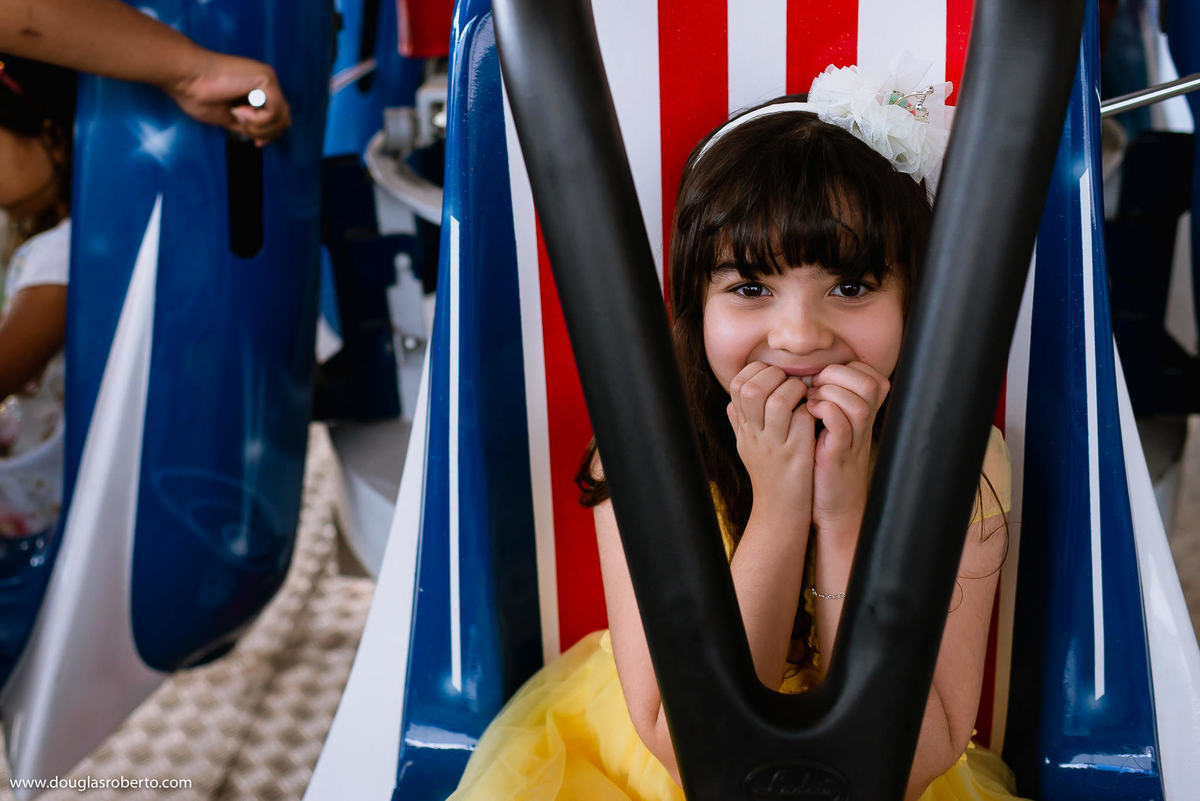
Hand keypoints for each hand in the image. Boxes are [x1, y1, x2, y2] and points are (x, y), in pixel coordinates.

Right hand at [166, 50, 291, 145]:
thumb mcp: (229, 118)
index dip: (271, 134)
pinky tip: (238, 110)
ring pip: (282, 118)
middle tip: (245, 128)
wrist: (186, 77)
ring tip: (238, 117)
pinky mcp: (266, 79)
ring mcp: (268, 79)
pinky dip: (257, 120)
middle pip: (285, 119)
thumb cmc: (198, 94)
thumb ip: (248, 125)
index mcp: (257, 90)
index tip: (257, 143)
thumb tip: (264, 137)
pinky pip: (274, 112)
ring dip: (259, 127)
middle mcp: (266, 83)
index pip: (279, 117)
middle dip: (267, 133)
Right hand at [726, 362, 815, 528]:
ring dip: (796, 391)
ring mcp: (776, 444)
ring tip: (805, 399)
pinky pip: (803, 419)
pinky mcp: (797, 454)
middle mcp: (755, 434)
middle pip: (753, 389)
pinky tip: (816, 416)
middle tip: (792, 385)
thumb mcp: (746, 449)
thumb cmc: (768, 476)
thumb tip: (731, 402)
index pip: (739, 385)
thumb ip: (739, 423)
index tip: (775, 379)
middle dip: (776, 377)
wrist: (780, 514)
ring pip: (780, 401)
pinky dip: (811, 411)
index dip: (758, 373)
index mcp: (744, 428)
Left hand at [807, 361, 890, 535]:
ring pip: (859, 401)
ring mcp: (856, 439)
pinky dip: (824, 411)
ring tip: (811, 401)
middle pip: (869, 382)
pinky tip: (809, 415)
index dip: (842, 368)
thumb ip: (828, 400)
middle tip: (814, 388)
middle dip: (836, 376)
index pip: (867, 372)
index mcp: (864, 412)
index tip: (819, 381)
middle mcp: (865, 423)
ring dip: (829, 394)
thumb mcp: (831, 426)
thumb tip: (804, 373)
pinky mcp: (841, 454)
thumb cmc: (825, 461)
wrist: (834, 505)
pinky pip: (841, 423)